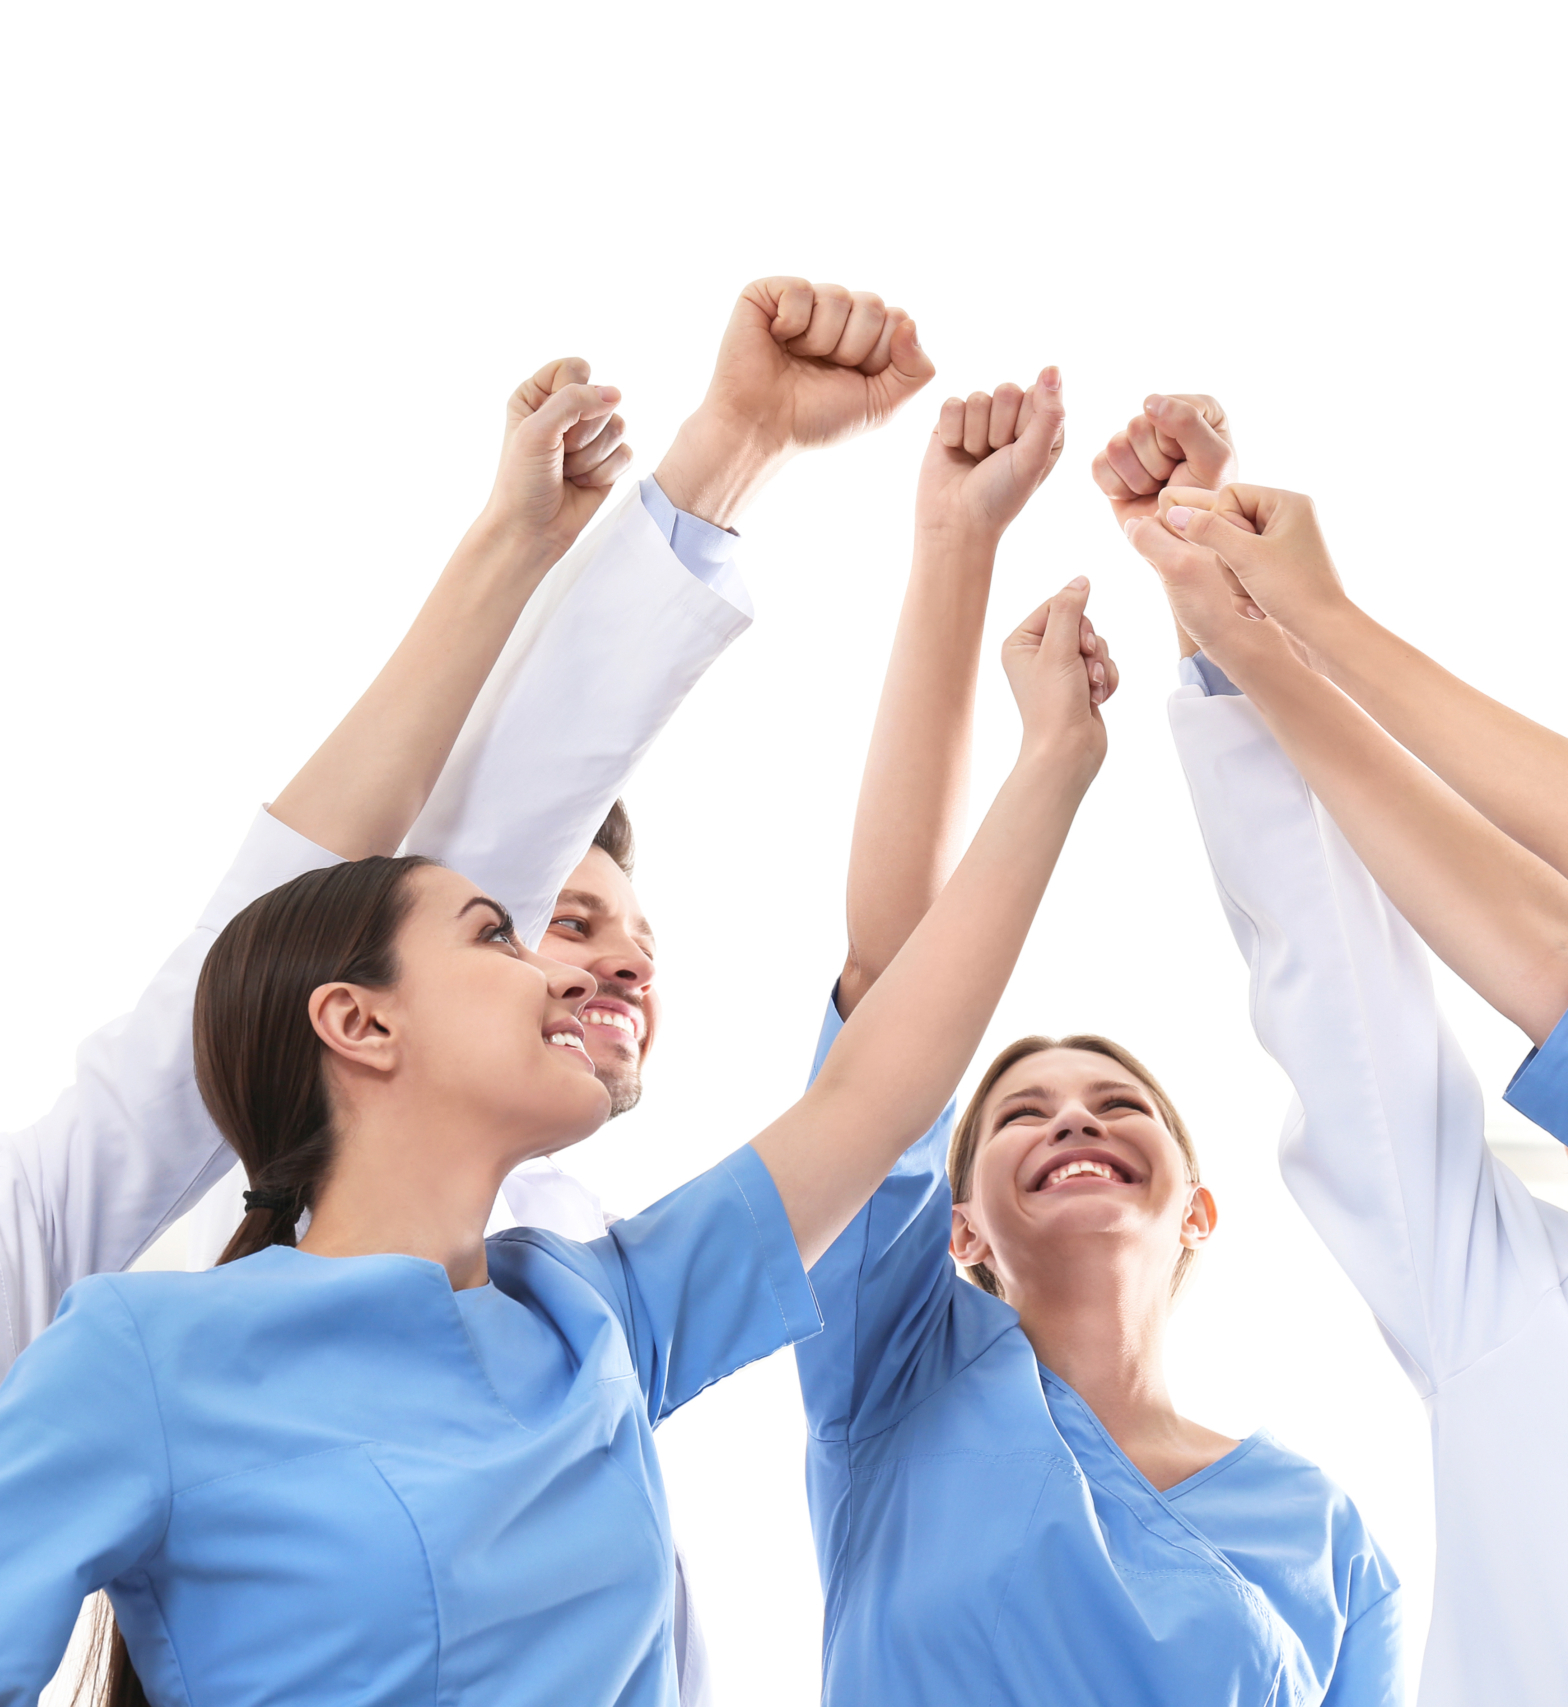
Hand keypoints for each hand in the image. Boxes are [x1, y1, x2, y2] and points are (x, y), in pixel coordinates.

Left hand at [483, 358, 632, 558]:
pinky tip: (581, 483)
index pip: (574, 369)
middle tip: (559, 455)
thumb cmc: (522, 482)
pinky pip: (626, 452)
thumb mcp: (537, 431)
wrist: (531, 531)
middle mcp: (565, 411)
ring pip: (618, 425)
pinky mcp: (608, 461)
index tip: (551, 425)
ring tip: (567, 472)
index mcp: (538, 394)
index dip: (570, 395)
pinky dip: (604, 472)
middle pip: (600, 398)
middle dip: (581, 433)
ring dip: (591, 456)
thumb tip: (615, 393)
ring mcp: (589, 436)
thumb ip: (574, 402)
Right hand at [655, 277, 935, 526]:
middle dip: (852, 349)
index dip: (879, 356)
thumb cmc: (816, 418)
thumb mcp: (881, 405)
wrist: (762, 428)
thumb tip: (910, 323)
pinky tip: (777, 340)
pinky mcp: (769, 292)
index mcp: (864, 333)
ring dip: (821, 341)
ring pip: (839, 298)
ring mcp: (805, 298)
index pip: (898, 319)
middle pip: (873, 306)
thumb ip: (915, 371)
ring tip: (797, 358)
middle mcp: (837, 311)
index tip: (852, 378)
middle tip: (822, 370)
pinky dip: (792, 325)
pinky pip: (801, 290)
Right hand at [916, 368, 1066, 543]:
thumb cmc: (1001, 496)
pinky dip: (952, 433)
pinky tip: (955, 452)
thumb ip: (1048, 413)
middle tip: (993, 459)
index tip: (1017, 455)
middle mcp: (1014, 418)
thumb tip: (1053, 367)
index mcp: (1043, 425)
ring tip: (975, 460)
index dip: (1023, 426)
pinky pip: (952, 405)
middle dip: (998, 431)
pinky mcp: (951, 420)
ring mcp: (982, 417)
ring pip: (978, 398)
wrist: (956, 521)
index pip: (1036, 394)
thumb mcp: (1033, 456)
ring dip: (975, 437)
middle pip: (1006, 391)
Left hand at [1002, 578, 1116, 777]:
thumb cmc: (1053, 704)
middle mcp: (1037, 654)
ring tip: (1090, 690)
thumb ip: (1069, 610)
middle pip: (1080, 624)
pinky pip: (1105, 666)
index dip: (1077, 622)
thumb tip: (1080, 580)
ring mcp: (1059, 670)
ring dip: (1100, 667)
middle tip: (1084, 670)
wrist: (1067, 751)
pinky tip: (1097, 700)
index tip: (1079, 644)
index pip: (1058, 605)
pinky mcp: (1079, 685)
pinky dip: (1106, 681)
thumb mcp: (1059, 649)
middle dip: (1091, 648)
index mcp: (1020, 642)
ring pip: (1096, 646)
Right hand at [1092, 394, 1235, 525]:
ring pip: (1116, 447)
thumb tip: (1149, 402)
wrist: (1180, 538)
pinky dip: (1119, 488)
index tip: (1190, 461)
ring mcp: (1134, 440)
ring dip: (1139, 479)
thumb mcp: (1212, 460)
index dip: (1175, 443)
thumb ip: (1189, 424)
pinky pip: (1099, 466)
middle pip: (1137, 427)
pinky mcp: (1111, 462)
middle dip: (1156, 464)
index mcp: (1197, 408)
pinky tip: (1137, 494)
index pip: (1168, 408)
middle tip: (1172, 479)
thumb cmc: (1205, 500)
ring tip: (1157, 488)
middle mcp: (1164, 417)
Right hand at [1123, 507, 1301, 681]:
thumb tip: (1174, 512)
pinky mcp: (1280, 568)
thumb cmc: (1294, 591)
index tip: (1241, 553)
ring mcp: (1284, 544)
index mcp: (1287, 502)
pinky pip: (1244, 570)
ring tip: (1253, 597)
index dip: (1222, 525)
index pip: (1229, 495)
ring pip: (1231, 551)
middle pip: (1227, 524)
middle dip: (1228, 559)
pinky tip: (1257, 608)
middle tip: (1246, 578)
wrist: (1324, 634)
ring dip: (1233, 580)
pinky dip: (1243, 591)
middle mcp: (1288, 517)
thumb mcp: (1244, 557)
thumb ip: (1207, 531)